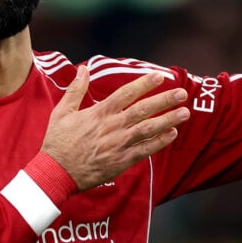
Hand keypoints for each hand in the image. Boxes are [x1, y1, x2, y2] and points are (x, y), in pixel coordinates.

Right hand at [41, 67, 189, 190]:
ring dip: (168, 120)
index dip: (144, 84)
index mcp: (99, 113)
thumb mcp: (62, 112)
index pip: (126, 94)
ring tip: (185, 112)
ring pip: (148, 129)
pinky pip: (145, 150)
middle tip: (182, 92)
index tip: (160, 76)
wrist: (56, 173)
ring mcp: (118, 144)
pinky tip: (172, 134)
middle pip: (143, 110)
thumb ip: (76, 90)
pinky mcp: (121, 161)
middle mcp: (112, 127)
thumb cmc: (58, 142)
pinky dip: (160, 142)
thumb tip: (83, 69)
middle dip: (164, 100)